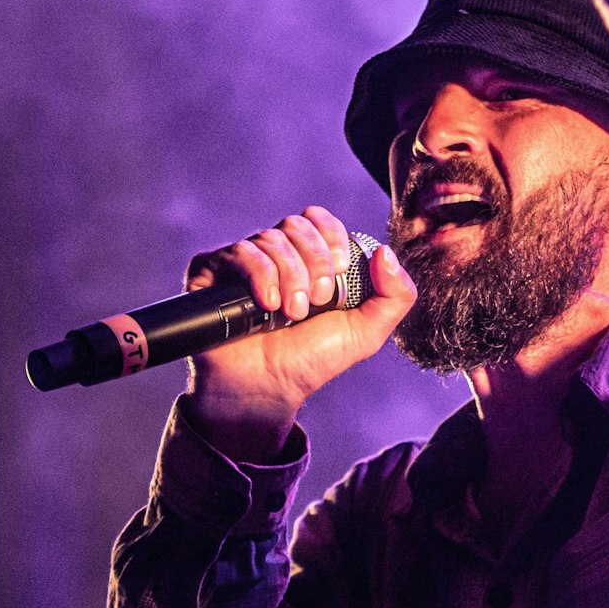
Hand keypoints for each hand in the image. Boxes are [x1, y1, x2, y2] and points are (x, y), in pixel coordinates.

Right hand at [183, 206, 414, 459]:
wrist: (266, 388)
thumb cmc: (310, 361)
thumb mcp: (366, 332)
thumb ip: (396, 296)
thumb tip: (385, 251)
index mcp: (308, 260)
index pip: (319, 220)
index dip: (332, 237)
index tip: (341, 270)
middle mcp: (275, 255)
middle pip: (296, 225)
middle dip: (314, 263)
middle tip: (315, 302)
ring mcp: (242, 263)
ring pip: (270, 239)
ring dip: (290, 278)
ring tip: (291, 314)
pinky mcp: (212, 272)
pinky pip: (238, 252)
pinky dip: (260, 276)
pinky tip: (267, 306)